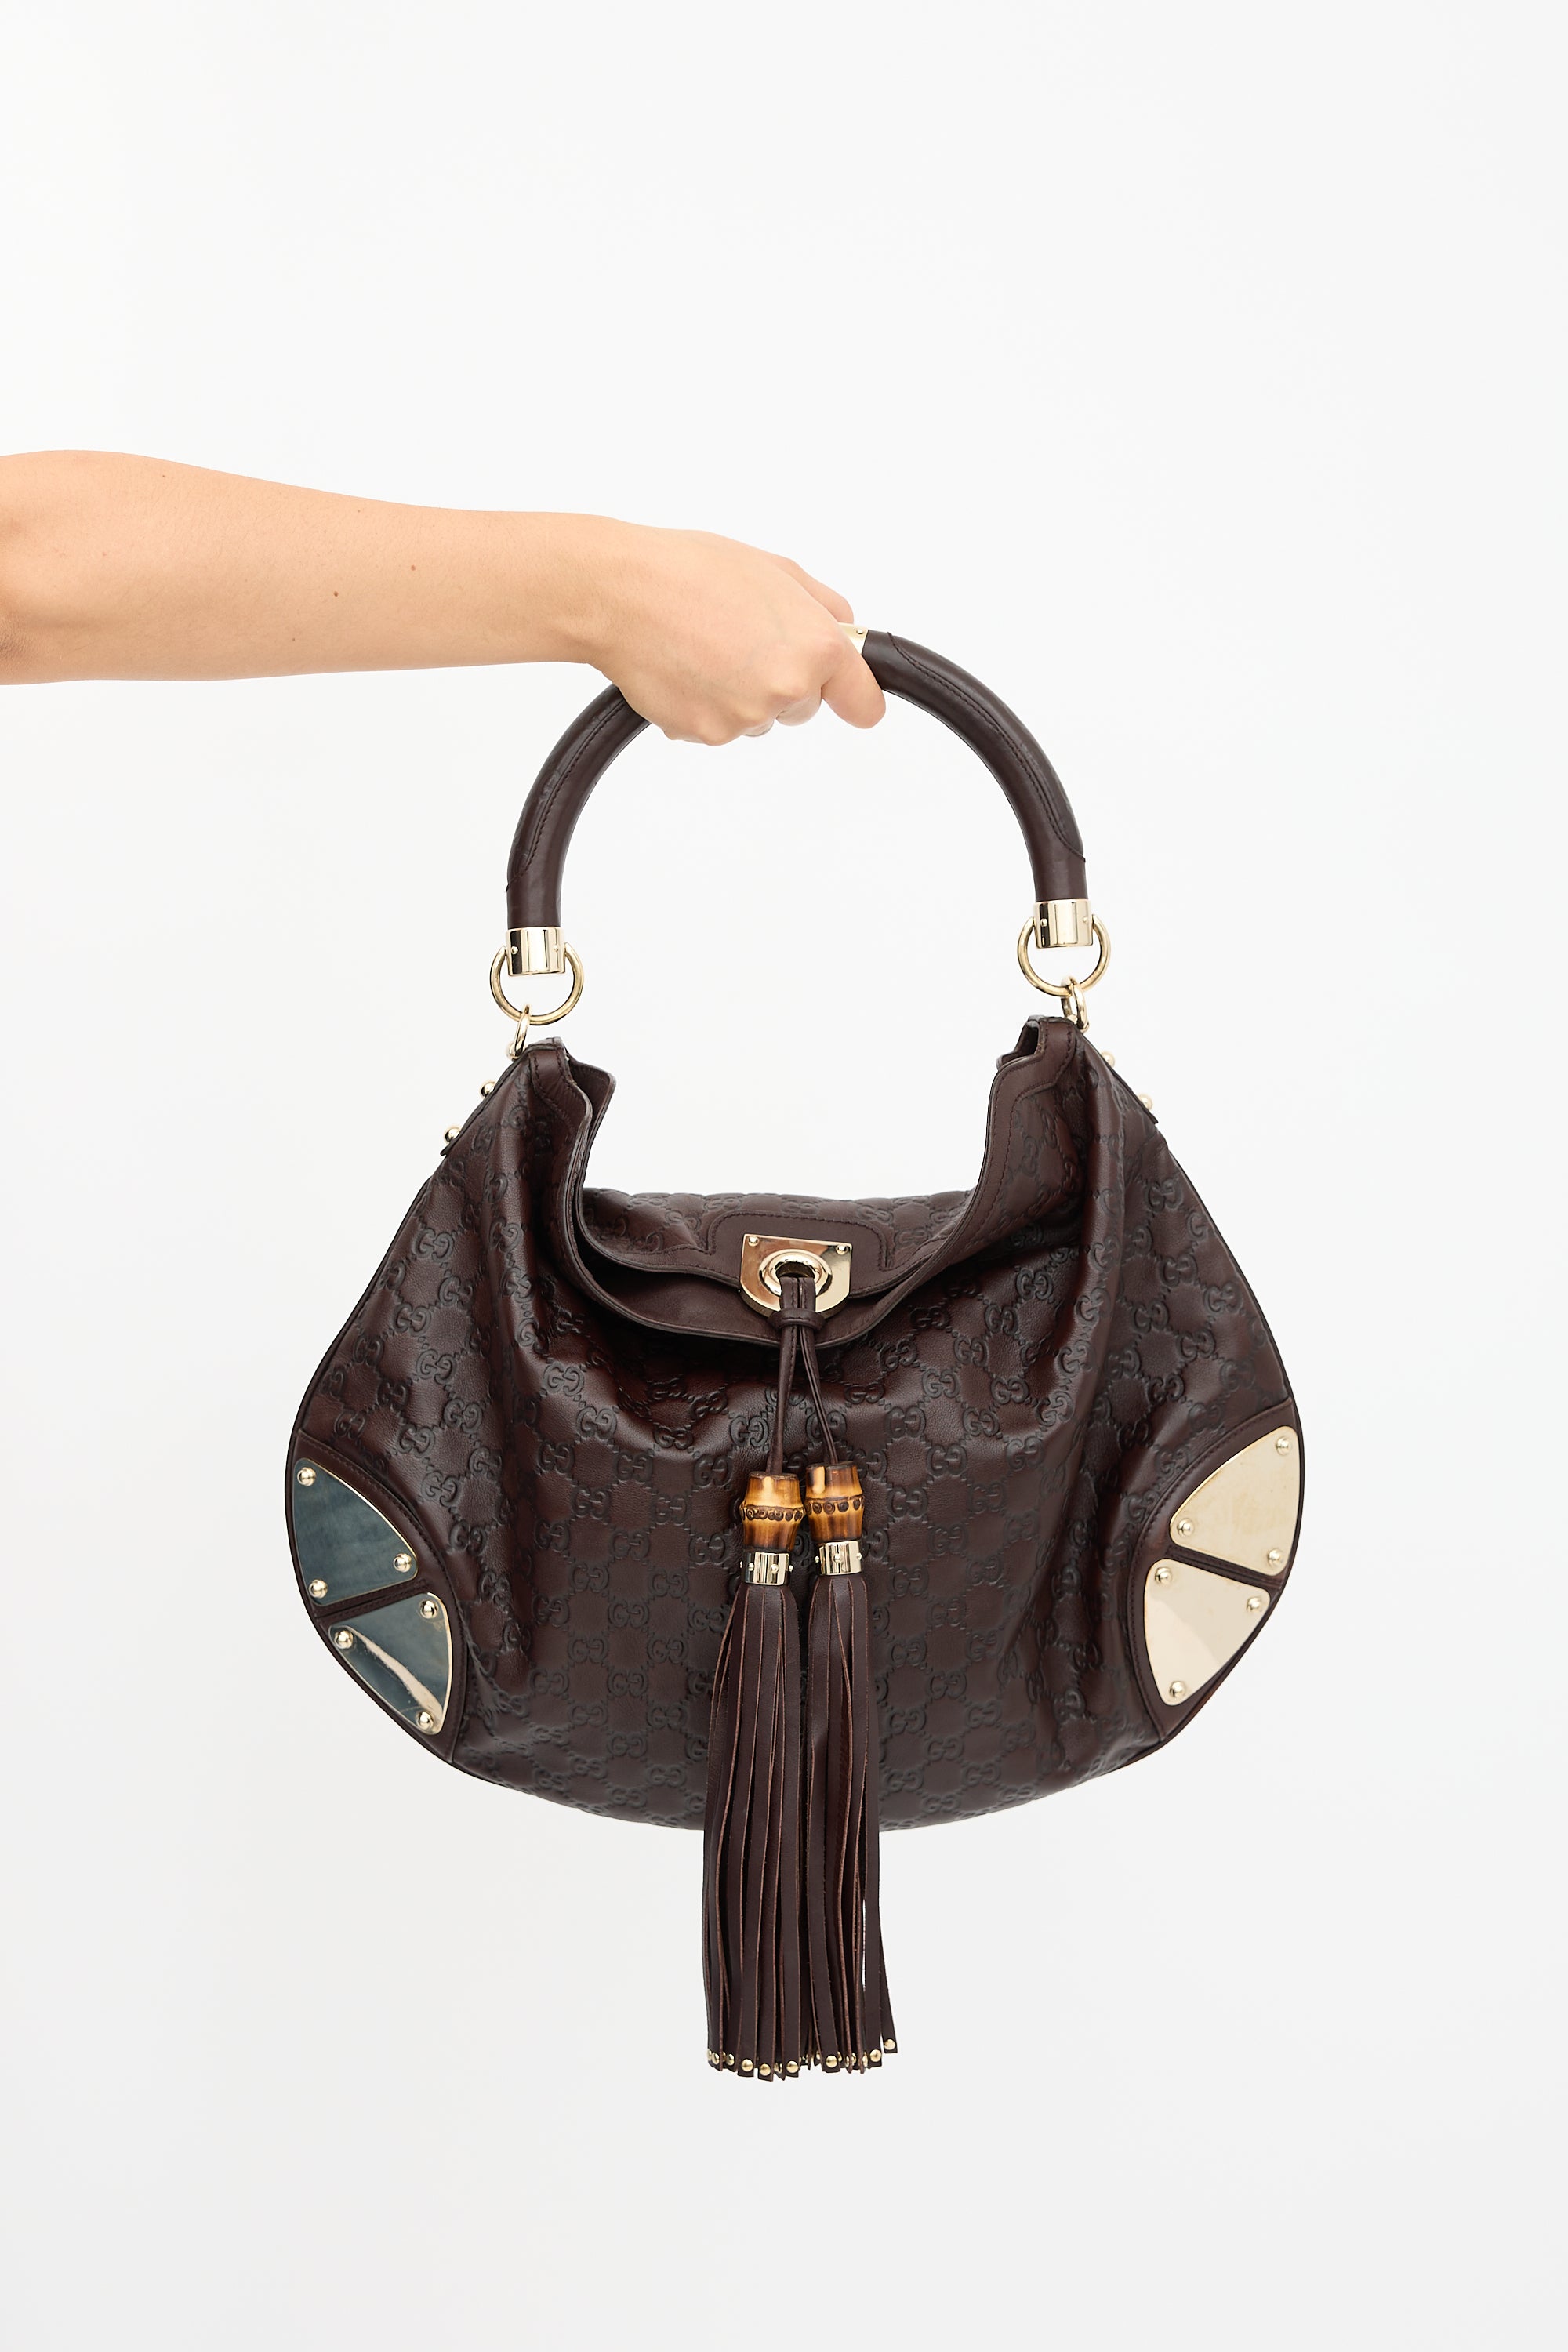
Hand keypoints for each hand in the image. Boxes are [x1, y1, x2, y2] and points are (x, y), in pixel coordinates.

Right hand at [567, 520, 884, 744]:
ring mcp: (745, 718)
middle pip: (804, 706)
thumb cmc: (690, 571)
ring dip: (739, 692)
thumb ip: (824, 607)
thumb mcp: (776, 569)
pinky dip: (704, 704)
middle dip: (781, 680)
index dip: (855, 697)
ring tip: (704, 646)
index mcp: (816, 647)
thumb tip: (844, 632)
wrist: (621, 594)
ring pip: (759, 718)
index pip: (862, 701)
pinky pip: (717, 727)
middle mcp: (787, 689)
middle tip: (740, 638)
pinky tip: (683, 667)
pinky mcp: (705, 735)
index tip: (853, 699)